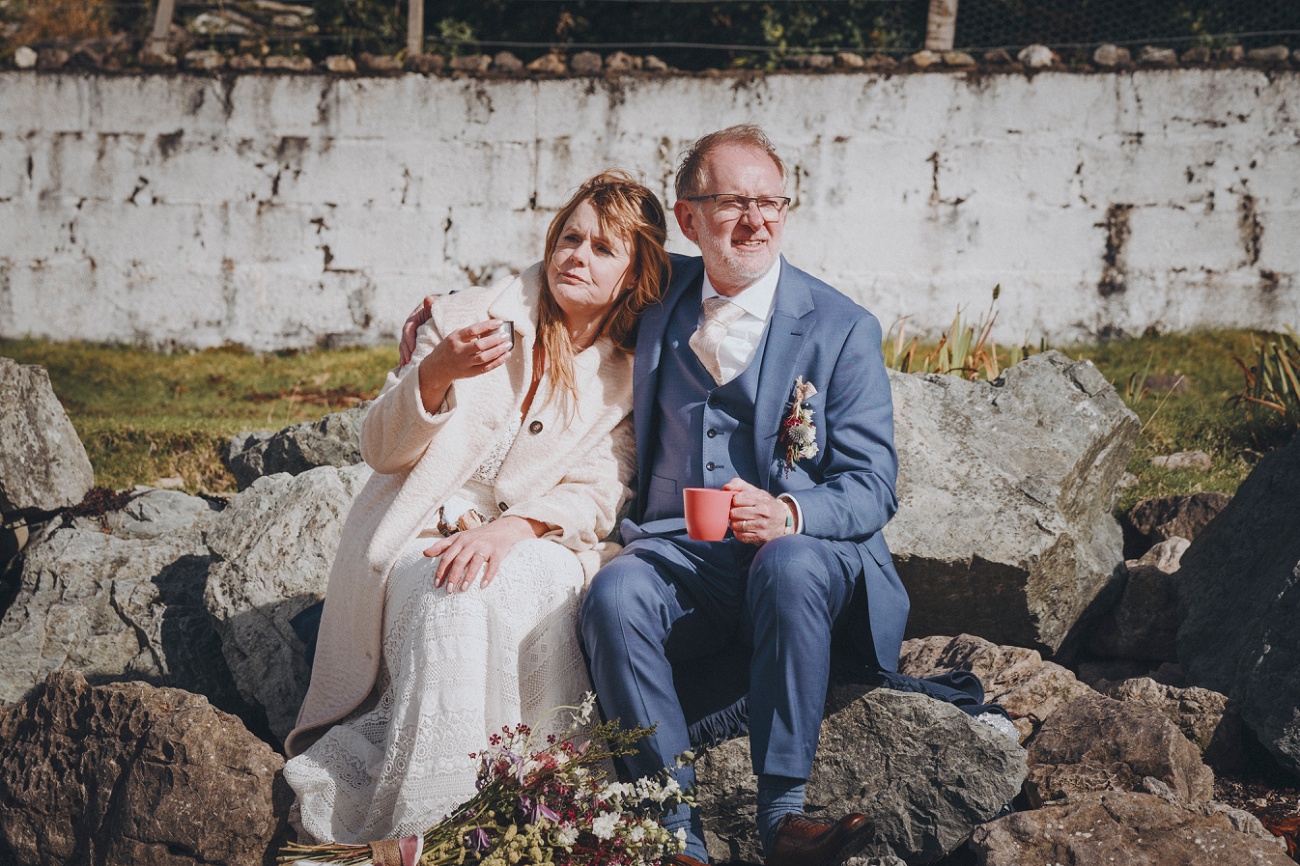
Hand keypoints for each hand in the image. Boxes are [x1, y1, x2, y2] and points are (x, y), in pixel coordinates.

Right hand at [398, 295, 436, 366]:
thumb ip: (433, 303)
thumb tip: (428, 299)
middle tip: (408, 361)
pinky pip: (408, 349)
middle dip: (405, 350)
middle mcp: (411, 326)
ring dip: (404, 355)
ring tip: (405, 365)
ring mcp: (412, 334)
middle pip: (405, 339)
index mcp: (414, 318)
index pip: (408, 329)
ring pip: (405, 345)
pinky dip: (406, 356)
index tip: (413, 349)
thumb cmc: (440, 307)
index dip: (409, 339)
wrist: (442, 309)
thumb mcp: (437, 304)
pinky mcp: (415, 340)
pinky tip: (405, 366)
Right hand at [422, 319, 512, 380]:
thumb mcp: (455, 336)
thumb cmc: (450, 348)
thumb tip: (492, 327)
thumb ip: (470, 333)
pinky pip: (486, 368)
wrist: (438, 368)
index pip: (473, 330)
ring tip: (508, 345)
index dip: (487, 325)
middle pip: (479, 345)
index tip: (500, 322)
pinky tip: (506, 356)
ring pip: (484, 358)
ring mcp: (464, 364)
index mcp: (454, 339)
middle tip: (506, 336)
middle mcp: (458, 352)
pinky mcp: (469, 373)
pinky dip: (498, 362)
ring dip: (498, 351)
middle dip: (495, 340)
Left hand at [423, 516, 542, 591]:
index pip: (447, 556)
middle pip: (459, 561)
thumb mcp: (459, 537)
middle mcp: (471, 543)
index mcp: (460, 540)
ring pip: (475, 563)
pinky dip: (488, 576)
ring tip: (463, 589)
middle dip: (453, 576)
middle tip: (448, 590)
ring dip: (468, 577)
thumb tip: (424, 553)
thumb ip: (442, 546)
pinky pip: (493, 565)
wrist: (502, 528)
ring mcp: (485, 547)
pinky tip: (483, 586)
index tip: (436, 584)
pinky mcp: (498, 552)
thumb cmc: (477, 536)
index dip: (441, 570)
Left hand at [724, 478, 793, 545]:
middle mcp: (762, 511)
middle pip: (734, 513)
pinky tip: (743, 529)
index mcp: (760, 498)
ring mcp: (762, 525)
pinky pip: (741, 536)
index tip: (736, 503)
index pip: (736, 499)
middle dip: (733, 513)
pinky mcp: (760, 537)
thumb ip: (738, 485)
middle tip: (737, 513)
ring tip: (740, 521)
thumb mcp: (755, 491)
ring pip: (736, 526)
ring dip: (735, 524)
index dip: (733, 501)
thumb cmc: (765, 504)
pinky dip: (739, 533)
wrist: (784, 520)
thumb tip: (725, 488)